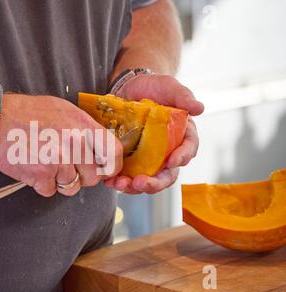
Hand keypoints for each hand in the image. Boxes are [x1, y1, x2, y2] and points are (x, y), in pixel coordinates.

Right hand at [0, 94, 122, 196]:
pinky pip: (51, 191)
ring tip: (46, 164)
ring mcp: (59, 160)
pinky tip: (33, 168)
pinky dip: (42, 185)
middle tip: (66, 166)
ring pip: (72, 187)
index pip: (113, 152)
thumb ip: (83, 127)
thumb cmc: (24, 113)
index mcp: (82, 125)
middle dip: (81, 176)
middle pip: (93, 176)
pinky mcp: (42, 175)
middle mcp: (74, 143)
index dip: (111, 166)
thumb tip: (98, 145)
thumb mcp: (61, 109)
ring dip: (61, 181)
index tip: (104, 169)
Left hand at [104, 74, 203, 193]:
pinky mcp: (130, 161)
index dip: (182, 158)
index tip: (172, 161)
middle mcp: (166, 152)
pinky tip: (109, 182)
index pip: (187, 150)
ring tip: (120, 184)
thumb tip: (199, 108)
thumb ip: (183, 96)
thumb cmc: (153, 87)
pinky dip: (119, 182)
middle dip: (155, 183)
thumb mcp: (169, 87)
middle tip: (141, 183)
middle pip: (167, 175)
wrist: (128, 88)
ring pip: (146, 180)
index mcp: (181, 136)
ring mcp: (147, 159)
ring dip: (133, 187)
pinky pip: (126, 176)